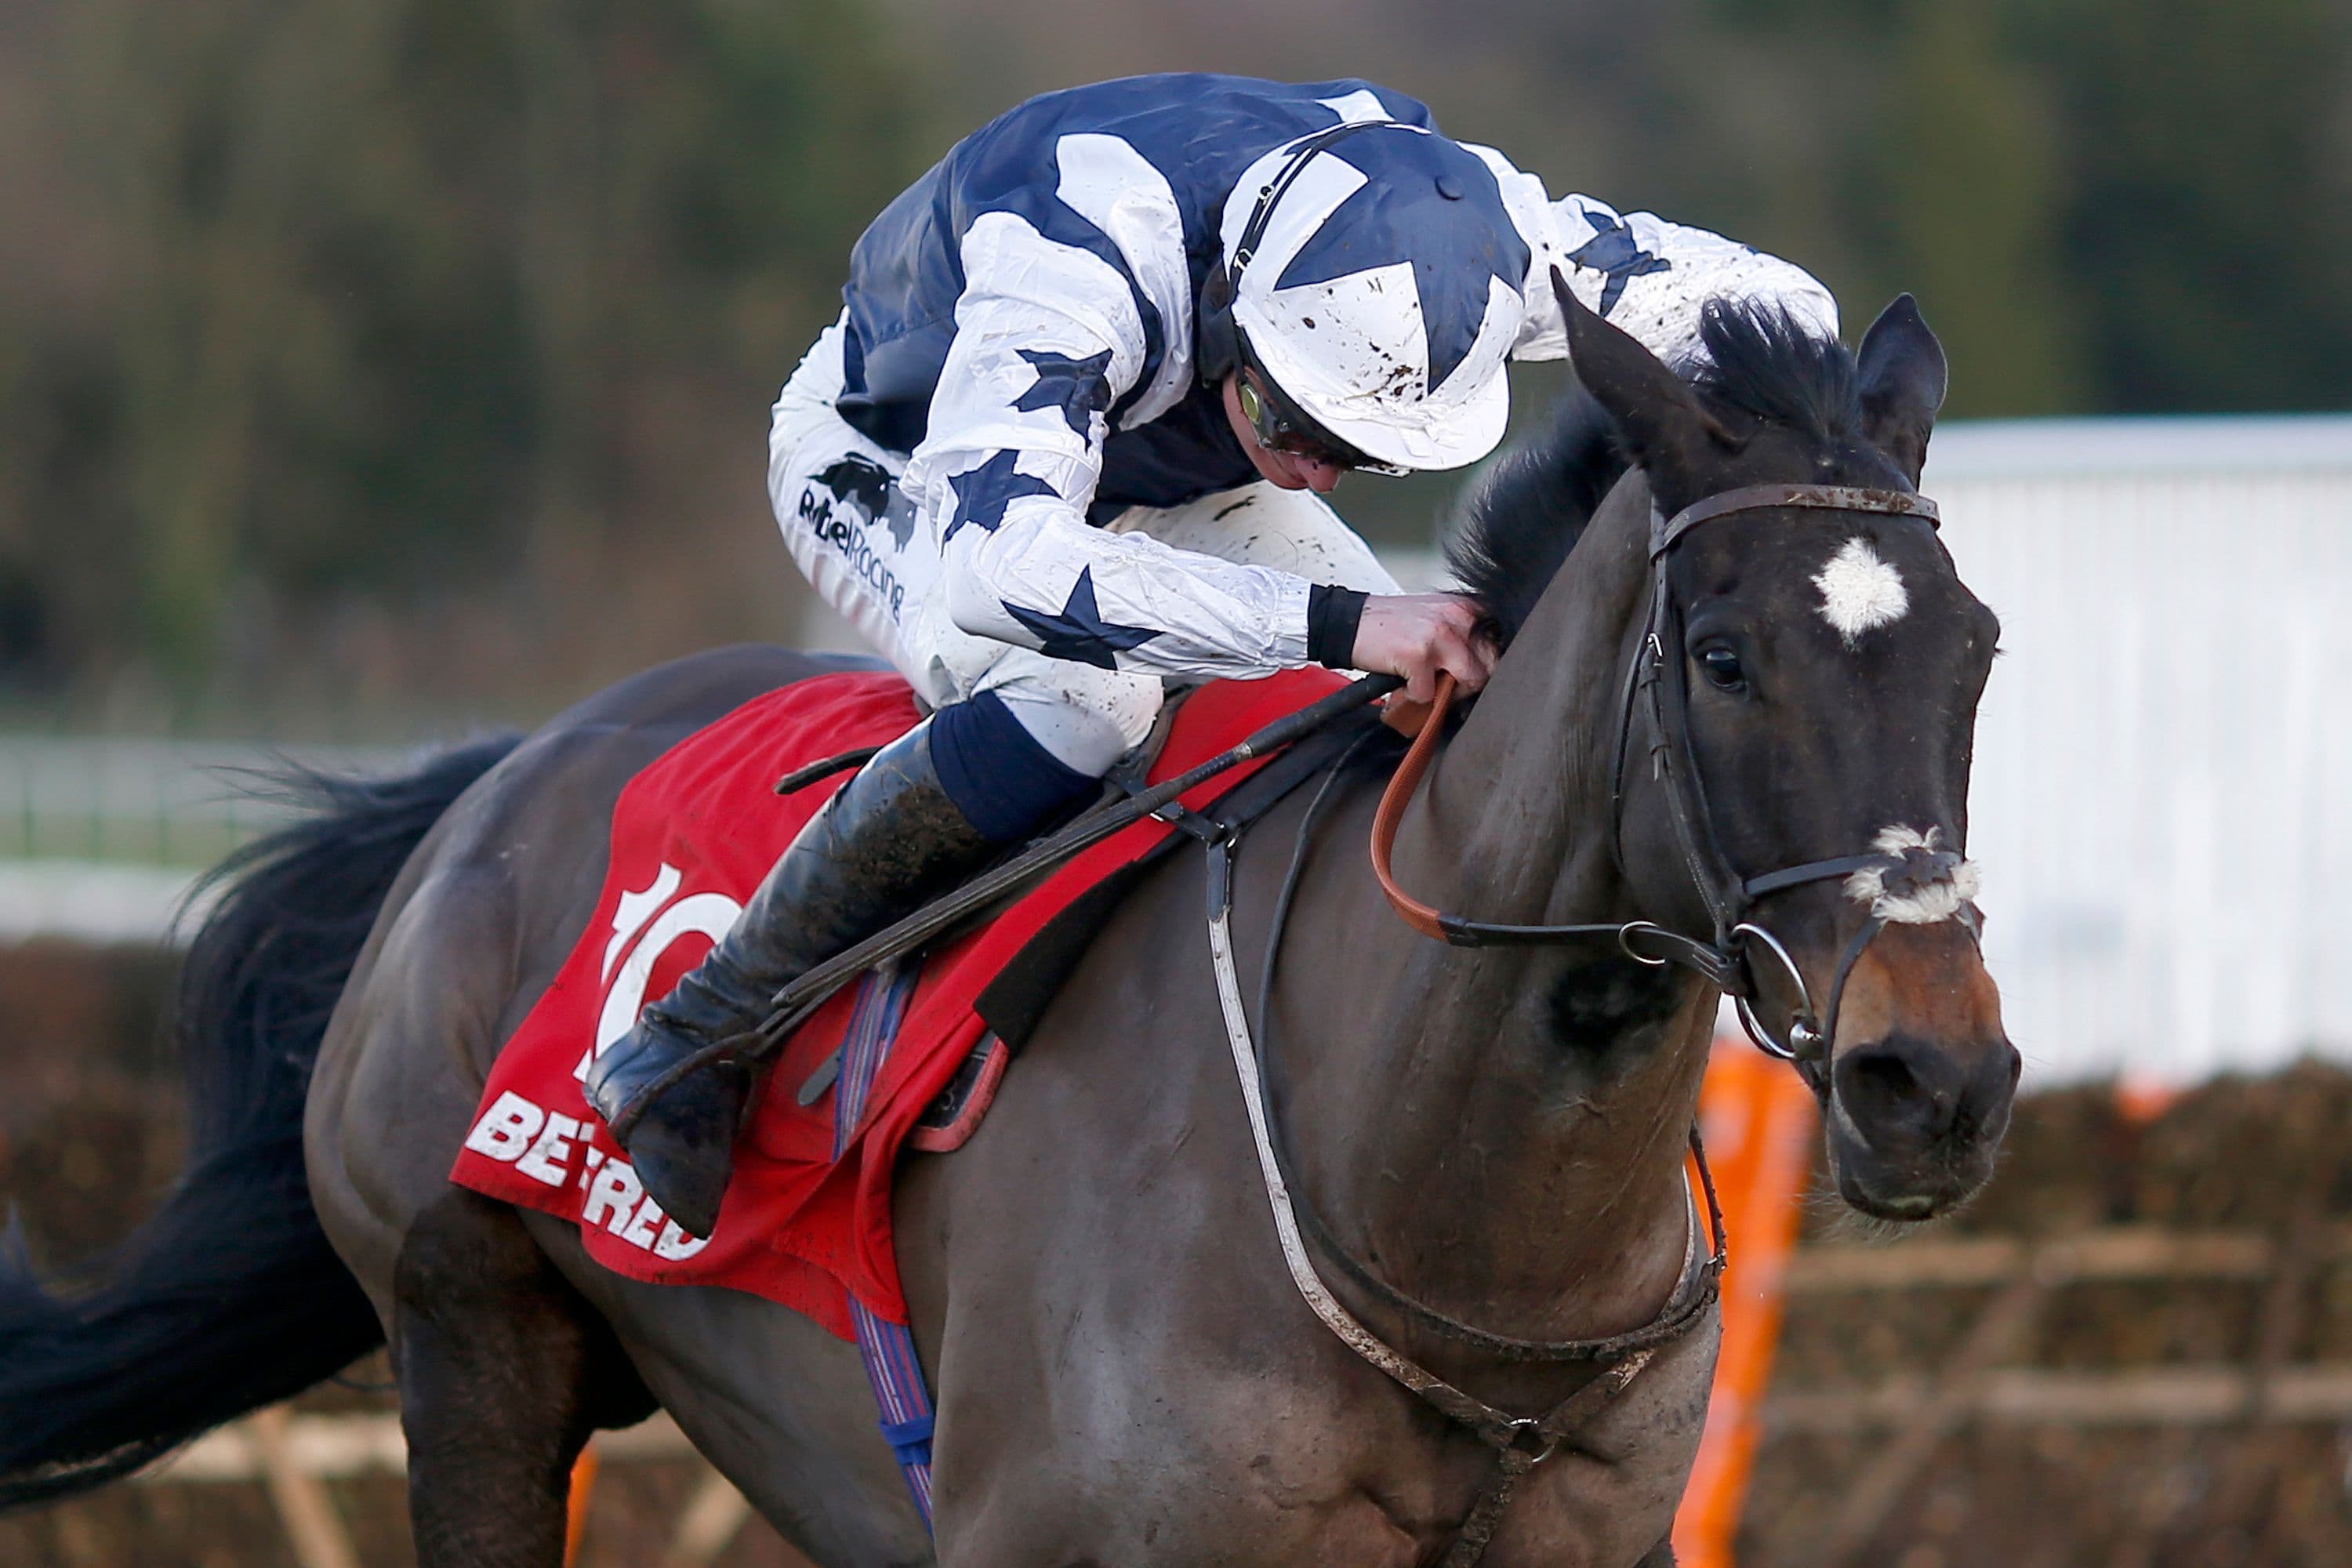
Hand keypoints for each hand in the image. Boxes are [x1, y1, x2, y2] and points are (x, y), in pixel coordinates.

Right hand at [1349, 594, 1495, 702]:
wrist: (1350, 623)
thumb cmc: (1392, 625)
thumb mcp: (1437, 618)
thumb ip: (1463, 637)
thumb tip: (1488, 668)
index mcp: (1467, 608)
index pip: (1500, 647)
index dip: (1486, 669)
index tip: (1466, 676)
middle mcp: (1459, 617)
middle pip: (1489, 667)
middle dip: (1467, 684)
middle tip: (1445, 686)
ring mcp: (1440, 635)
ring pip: (1468, 681)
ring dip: (1445, 693)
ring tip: (1425, 685)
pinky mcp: (1419, 655)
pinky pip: (1430, 693)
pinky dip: (1413, 696)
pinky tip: (1402, 683)